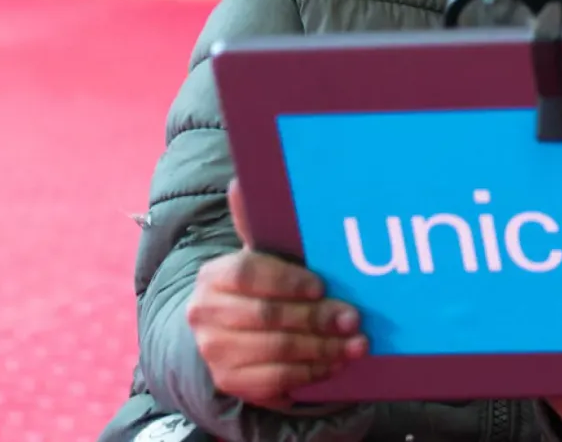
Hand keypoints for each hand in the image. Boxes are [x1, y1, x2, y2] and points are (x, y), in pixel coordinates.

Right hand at [186, 178, 368, 407]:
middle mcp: (204, 314)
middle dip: (316, 318)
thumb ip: (257, 225)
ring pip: (277, 351)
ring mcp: (215, 351)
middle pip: (266, 316)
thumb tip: (241, 182)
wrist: (231, 333)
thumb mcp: (260, 255)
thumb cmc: (261, 286)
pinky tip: (336, 363)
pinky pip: (277, 380)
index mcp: (213, 276)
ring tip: (356, 343)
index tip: (321, 285)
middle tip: (353, 318)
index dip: (287, 281)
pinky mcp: (231, 381)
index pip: (246, 273)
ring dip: (323, 348)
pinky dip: (312, 372)